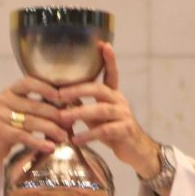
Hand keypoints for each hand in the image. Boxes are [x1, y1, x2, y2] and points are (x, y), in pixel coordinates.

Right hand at [0, 76, 70, 181]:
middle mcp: (3, 100)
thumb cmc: (9, 130)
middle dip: (55, 114)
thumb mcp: (21, 114)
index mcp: (10, 92)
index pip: (29, 82)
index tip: (62, 95)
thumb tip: (69, 110)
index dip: (46, 87)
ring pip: (30, 121)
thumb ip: (39, 108)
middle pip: (34, 105)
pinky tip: (50, 147)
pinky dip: (39, 142)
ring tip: (64, 137)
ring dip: (50, 129)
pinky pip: (23, 136)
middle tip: (70, 122)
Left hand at [57, 42, 160, 179]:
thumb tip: (59, 98)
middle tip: (60, 93)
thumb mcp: (97, 116)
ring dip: (80, 112)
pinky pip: (105, 131)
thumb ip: (83, 105)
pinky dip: (88, 135)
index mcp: (113, 94)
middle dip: (78, 90)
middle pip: (99, 89)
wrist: (135, 150)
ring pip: (101, 110)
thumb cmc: (113, 131)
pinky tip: (76, 139)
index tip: (103, 44)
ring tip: (63, 117)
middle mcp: (120, 101)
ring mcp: (124, 115)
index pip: (111, 73)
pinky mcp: (125, 130)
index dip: (108, 59)